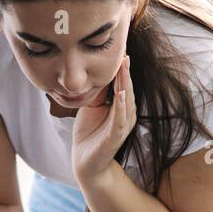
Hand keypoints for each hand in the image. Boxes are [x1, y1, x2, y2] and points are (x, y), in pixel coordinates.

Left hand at [72, 54, 136, 183]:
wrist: (85, 162)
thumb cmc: (89, 134)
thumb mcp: (91, 107)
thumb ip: (97, 92)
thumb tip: (96, 71)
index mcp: (120, 106)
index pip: (122, 83)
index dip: (121, 68)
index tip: (118, 49)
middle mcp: (125, 114)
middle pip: (128, 88)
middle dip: (125, 71)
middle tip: (123, 52)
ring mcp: (121, 125)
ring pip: (127, 100)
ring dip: (126, 83)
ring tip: (124, 67)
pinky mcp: (115, 136)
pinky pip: (120, 119)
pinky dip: (122, 106)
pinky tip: (122, 93)